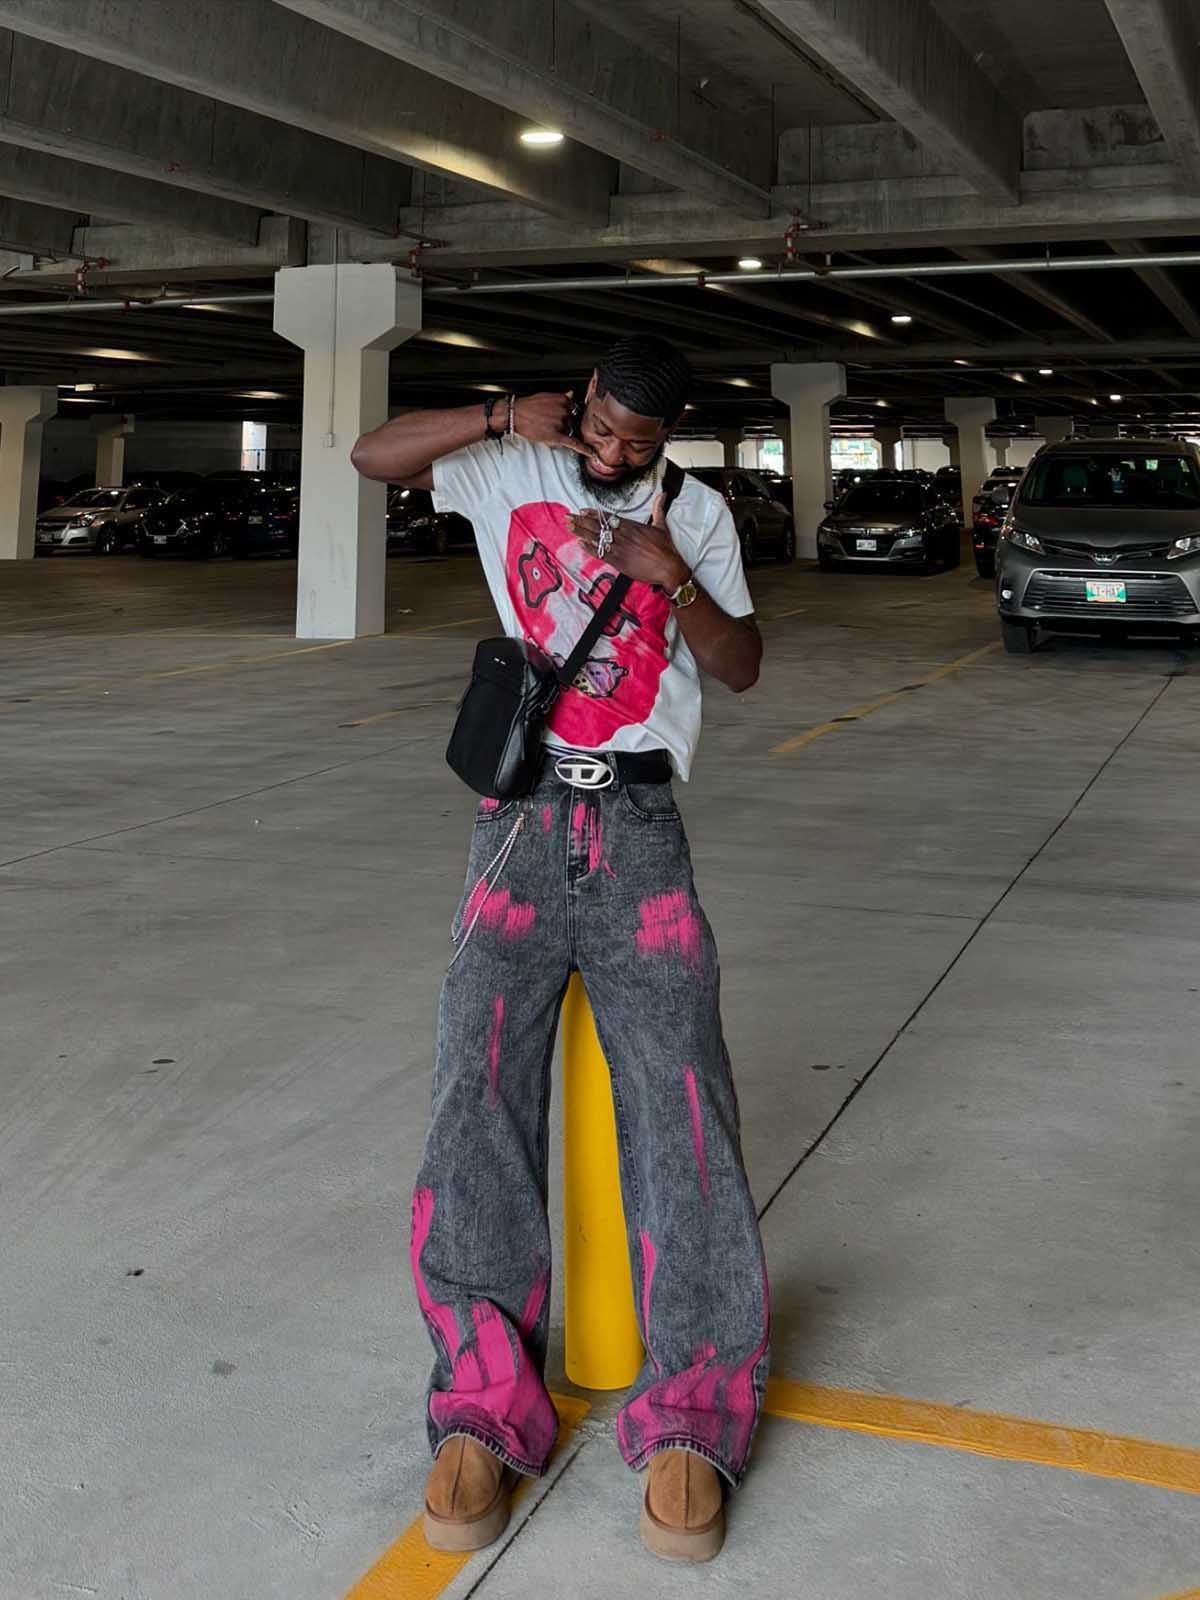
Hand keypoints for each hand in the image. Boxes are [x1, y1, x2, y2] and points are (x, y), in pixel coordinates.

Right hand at [510, 390, 589, 455]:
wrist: (514, 414)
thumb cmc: (528, 406)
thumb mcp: (546, 396)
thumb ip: (561, 397)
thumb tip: (571, 393)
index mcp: (563, 400)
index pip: (573, 409)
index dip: (566, 414)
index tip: (560, 415)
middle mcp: (564, 411)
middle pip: (571, 421)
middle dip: (563, 423)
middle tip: (547, 422)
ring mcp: (561, 423)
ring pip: (568, 431)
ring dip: (560, 432)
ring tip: (545, 427)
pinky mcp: (556, 436)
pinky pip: (573, 443)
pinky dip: (583, 449)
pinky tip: (591, 454)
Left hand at [567, 493, 690, 590]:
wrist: (668, 567)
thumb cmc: (666, 548)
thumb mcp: (661, 525)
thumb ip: (658, 509)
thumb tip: (662, 495)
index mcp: (631, 526)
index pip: (608, 517)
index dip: (593, 514)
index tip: (582, 510)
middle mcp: (623, 535)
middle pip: (598, 526)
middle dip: (581, 521)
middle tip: (568, 517)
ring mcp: (619, 548)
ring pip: (596, 538)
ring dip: (581, 532)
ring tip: (569, 527)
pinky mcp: (619, 562)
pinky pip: (601, 553)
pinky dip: (590, 548)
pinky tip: (580, 544)